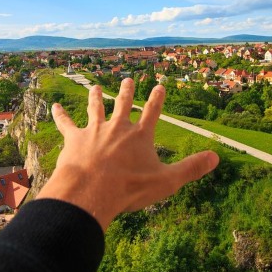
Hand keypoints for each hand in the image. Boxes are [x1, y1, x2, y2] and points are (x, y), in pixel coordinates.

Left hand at [36, 78, 219, 229]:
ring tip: (95, 87)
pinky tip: (54, 106)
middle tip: (128, 80)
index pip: (153, 112)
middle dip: (127, 92)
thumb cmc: (129, 188)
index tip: (160, 85)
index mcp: (140, 136)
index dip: (157, 99)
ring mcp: (94, 130)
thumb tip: (216, 157)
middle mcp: (118, 127)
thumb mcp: (166, 181)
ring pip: (96, 108)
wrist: (91, 191)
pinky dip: (60, 115)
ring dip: (96, 97)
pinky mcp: (74, 139)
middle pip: (123, 104)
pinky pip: (66, 123)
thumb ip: (191, 168)